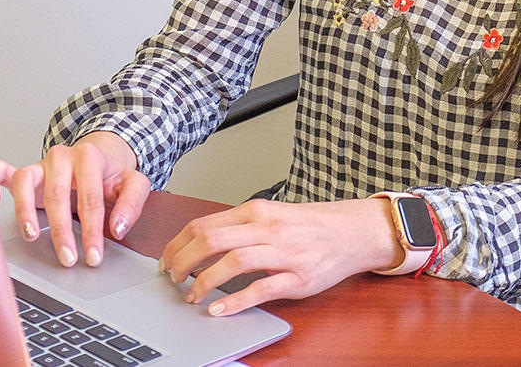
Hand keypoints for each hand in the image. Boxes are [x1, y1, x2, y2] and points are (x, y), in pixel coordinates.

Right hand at [0, 131, 151, 268]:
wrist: (99, 154)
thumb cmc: (112, 174)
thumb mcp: (133, 184)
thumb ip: (131, 204)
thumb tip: (117, 227)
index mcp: (89, 157)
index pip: (89, 199)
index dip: (91, 230)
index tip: (93, 255)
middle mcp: (62, 157)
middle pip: (57, 195)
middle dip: (62, 231)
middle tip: (68, 258)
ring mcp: (40, 164)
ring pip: (25, 182)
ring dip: (25, 211)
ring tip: (32, 236)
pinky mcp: (25, 171)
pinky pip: (1, 171)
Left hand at [158, 197, 403, 316]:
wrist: (354, 231)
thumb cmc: (310, 226)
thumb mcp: (272, 215)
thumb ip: (240, 226)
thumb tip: (201, 243)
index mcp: (256, 211)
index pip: (203, 224)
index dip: (177, 244)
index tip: (166, 259)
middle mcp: (267, 228)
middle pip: (211, 240)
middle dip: (183, 261)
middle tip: (171, 278)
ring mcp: (283, 252)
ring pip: (233, 261)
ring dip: (204, 281)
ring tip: (190, 296)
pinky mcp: (297, 277)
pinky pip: (261, 288)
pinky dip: (235, 300)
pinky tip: (218, 309)